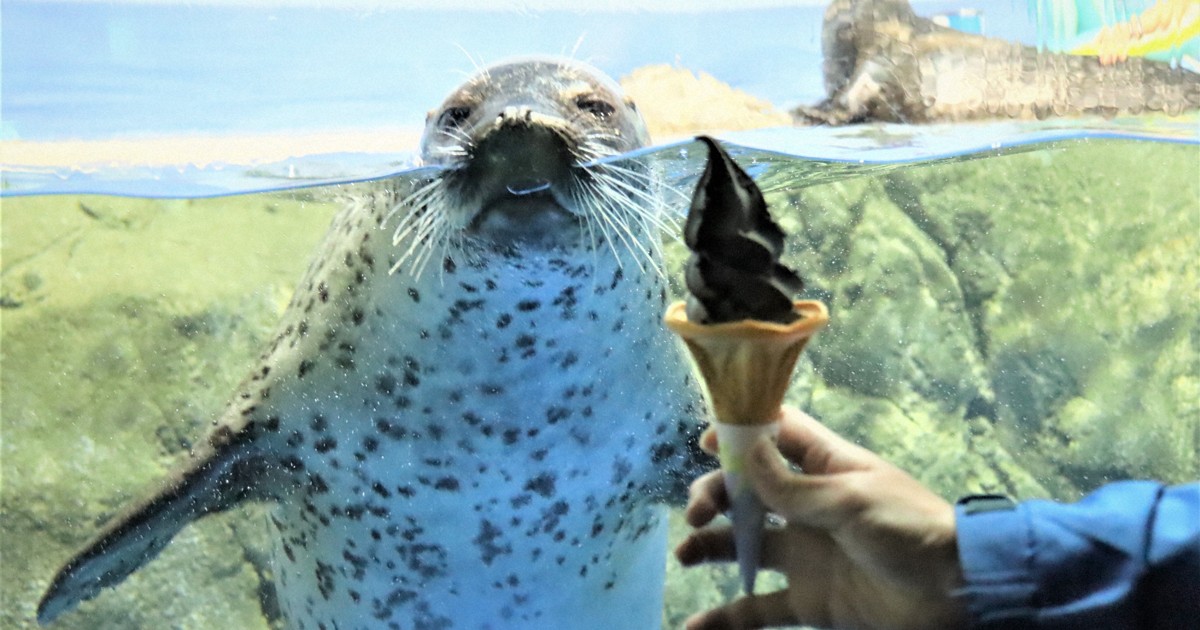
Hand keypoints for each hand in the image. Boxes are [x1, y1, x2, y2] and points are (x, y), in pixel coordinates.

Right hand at [676, 407, 966, 629]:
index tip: (706, 442)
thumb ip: (792, 486)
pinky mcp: (809, 600)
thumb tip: (743, 449)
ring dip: (710, 547)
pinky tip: (694, 625)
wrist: (958, 594)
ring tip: (686, 555)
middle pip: (747, 491)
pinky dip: (727, 619)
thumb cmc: (911, 529)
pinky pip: (759, 610)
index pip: (776, 436)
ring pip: (745, 545)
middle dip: (716, 494)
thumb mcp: (852, 500)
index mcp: (825, 468)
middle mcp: (808, 507)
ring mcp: (806, 555)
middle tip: (697, 513)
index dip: (740, 433)